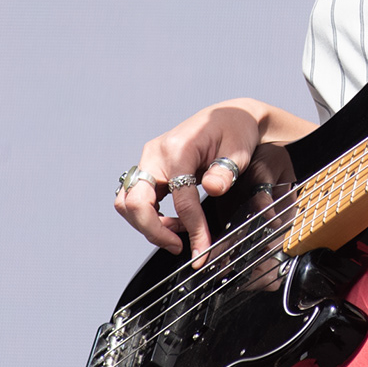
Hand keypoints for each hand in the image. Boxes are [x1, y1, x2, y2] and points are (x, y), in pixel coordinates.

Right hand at [116, 102, 262, 257]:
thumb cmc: (236, 131)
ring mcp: (149, 161)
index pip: (180, 199)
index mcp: (178, 149)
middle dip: (154, 231)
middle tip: (180, 247)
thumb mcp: (238, 150)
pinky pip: (137, 199)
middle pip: (135, 202)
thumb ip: (225, 170)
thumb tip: (213, 189)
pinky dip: (149, 217)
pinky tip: (175, 223)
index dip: (193, 228)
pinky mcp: (150, 169)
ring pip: (128, 203)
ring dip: (148, 226)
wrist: (229, 116)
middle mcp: (155, 154)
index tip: (204, 250)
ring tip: (178, 235)